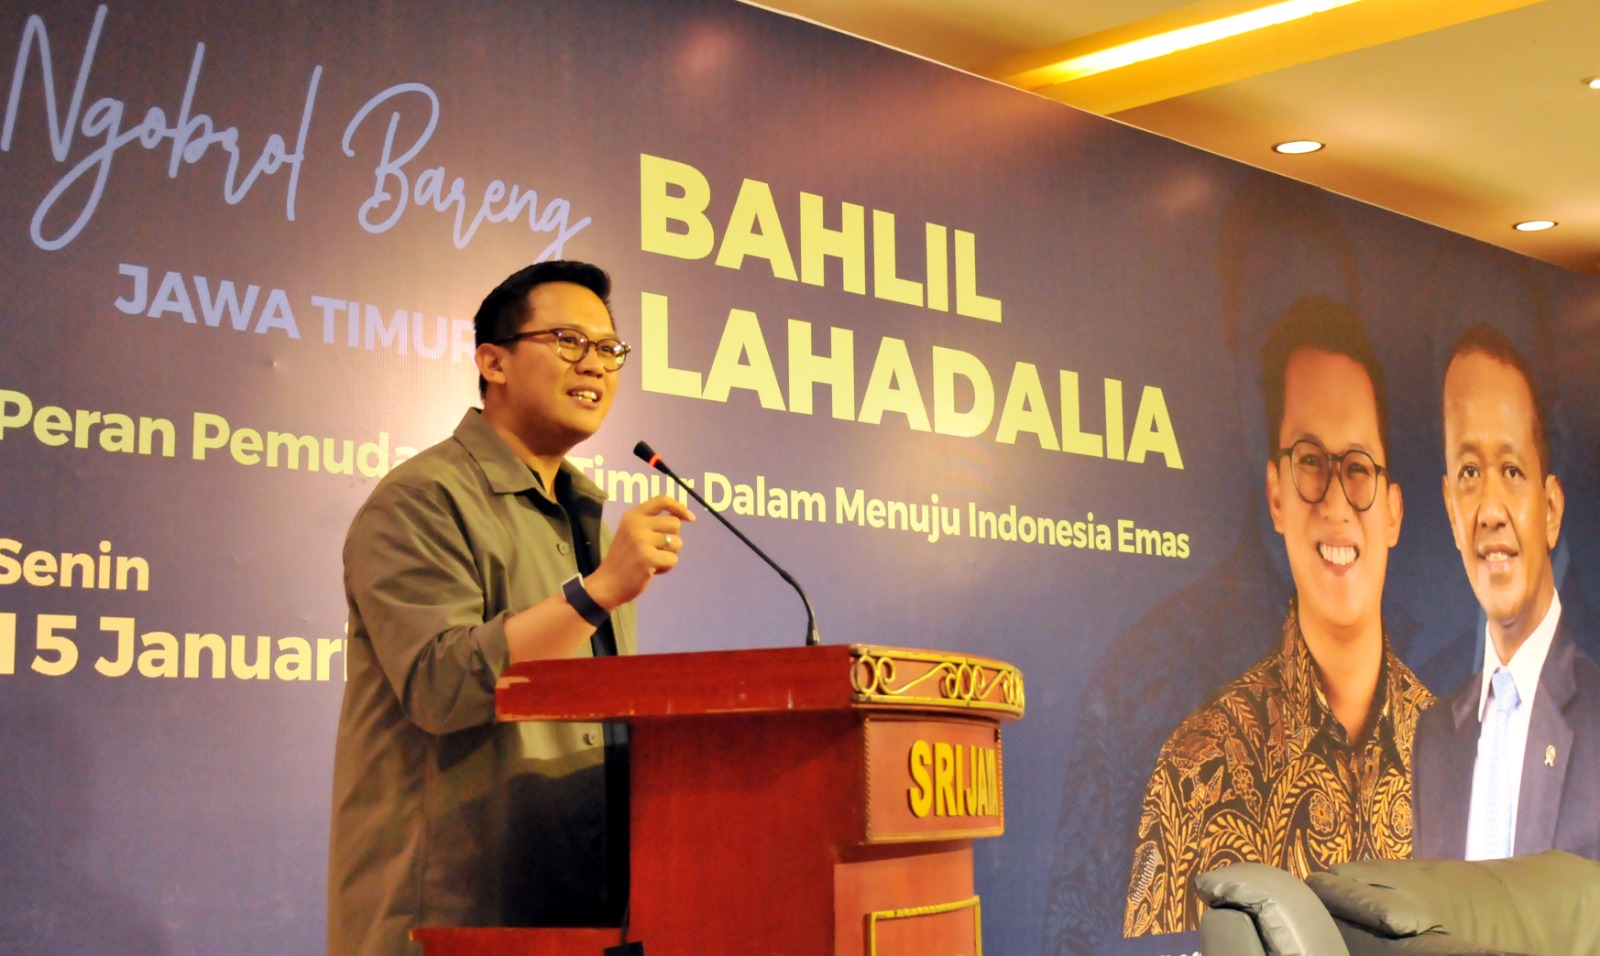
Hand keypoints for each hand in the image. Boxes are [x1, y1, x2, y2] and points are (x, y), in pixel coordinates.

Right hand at [584, 494, 693, 608]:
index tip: (690, 518)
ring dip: (670, 554)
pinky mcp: (648, 558)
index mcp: (632, 516)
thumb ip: (651, 523)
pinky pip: (673, 559)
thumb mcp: (632, 533)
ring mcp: (641, 541)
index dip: (679, 507)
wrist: (607, 583)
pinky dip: (666, 567)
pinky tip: (651, 570)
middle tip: (657, 549)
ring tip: (652, 560)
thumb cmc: (624, 559)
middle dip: (673, 538)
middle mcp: (636, 525)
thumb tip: (682, 518)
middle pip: (675, 523)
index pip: (661, 500)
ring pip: (677, 542)